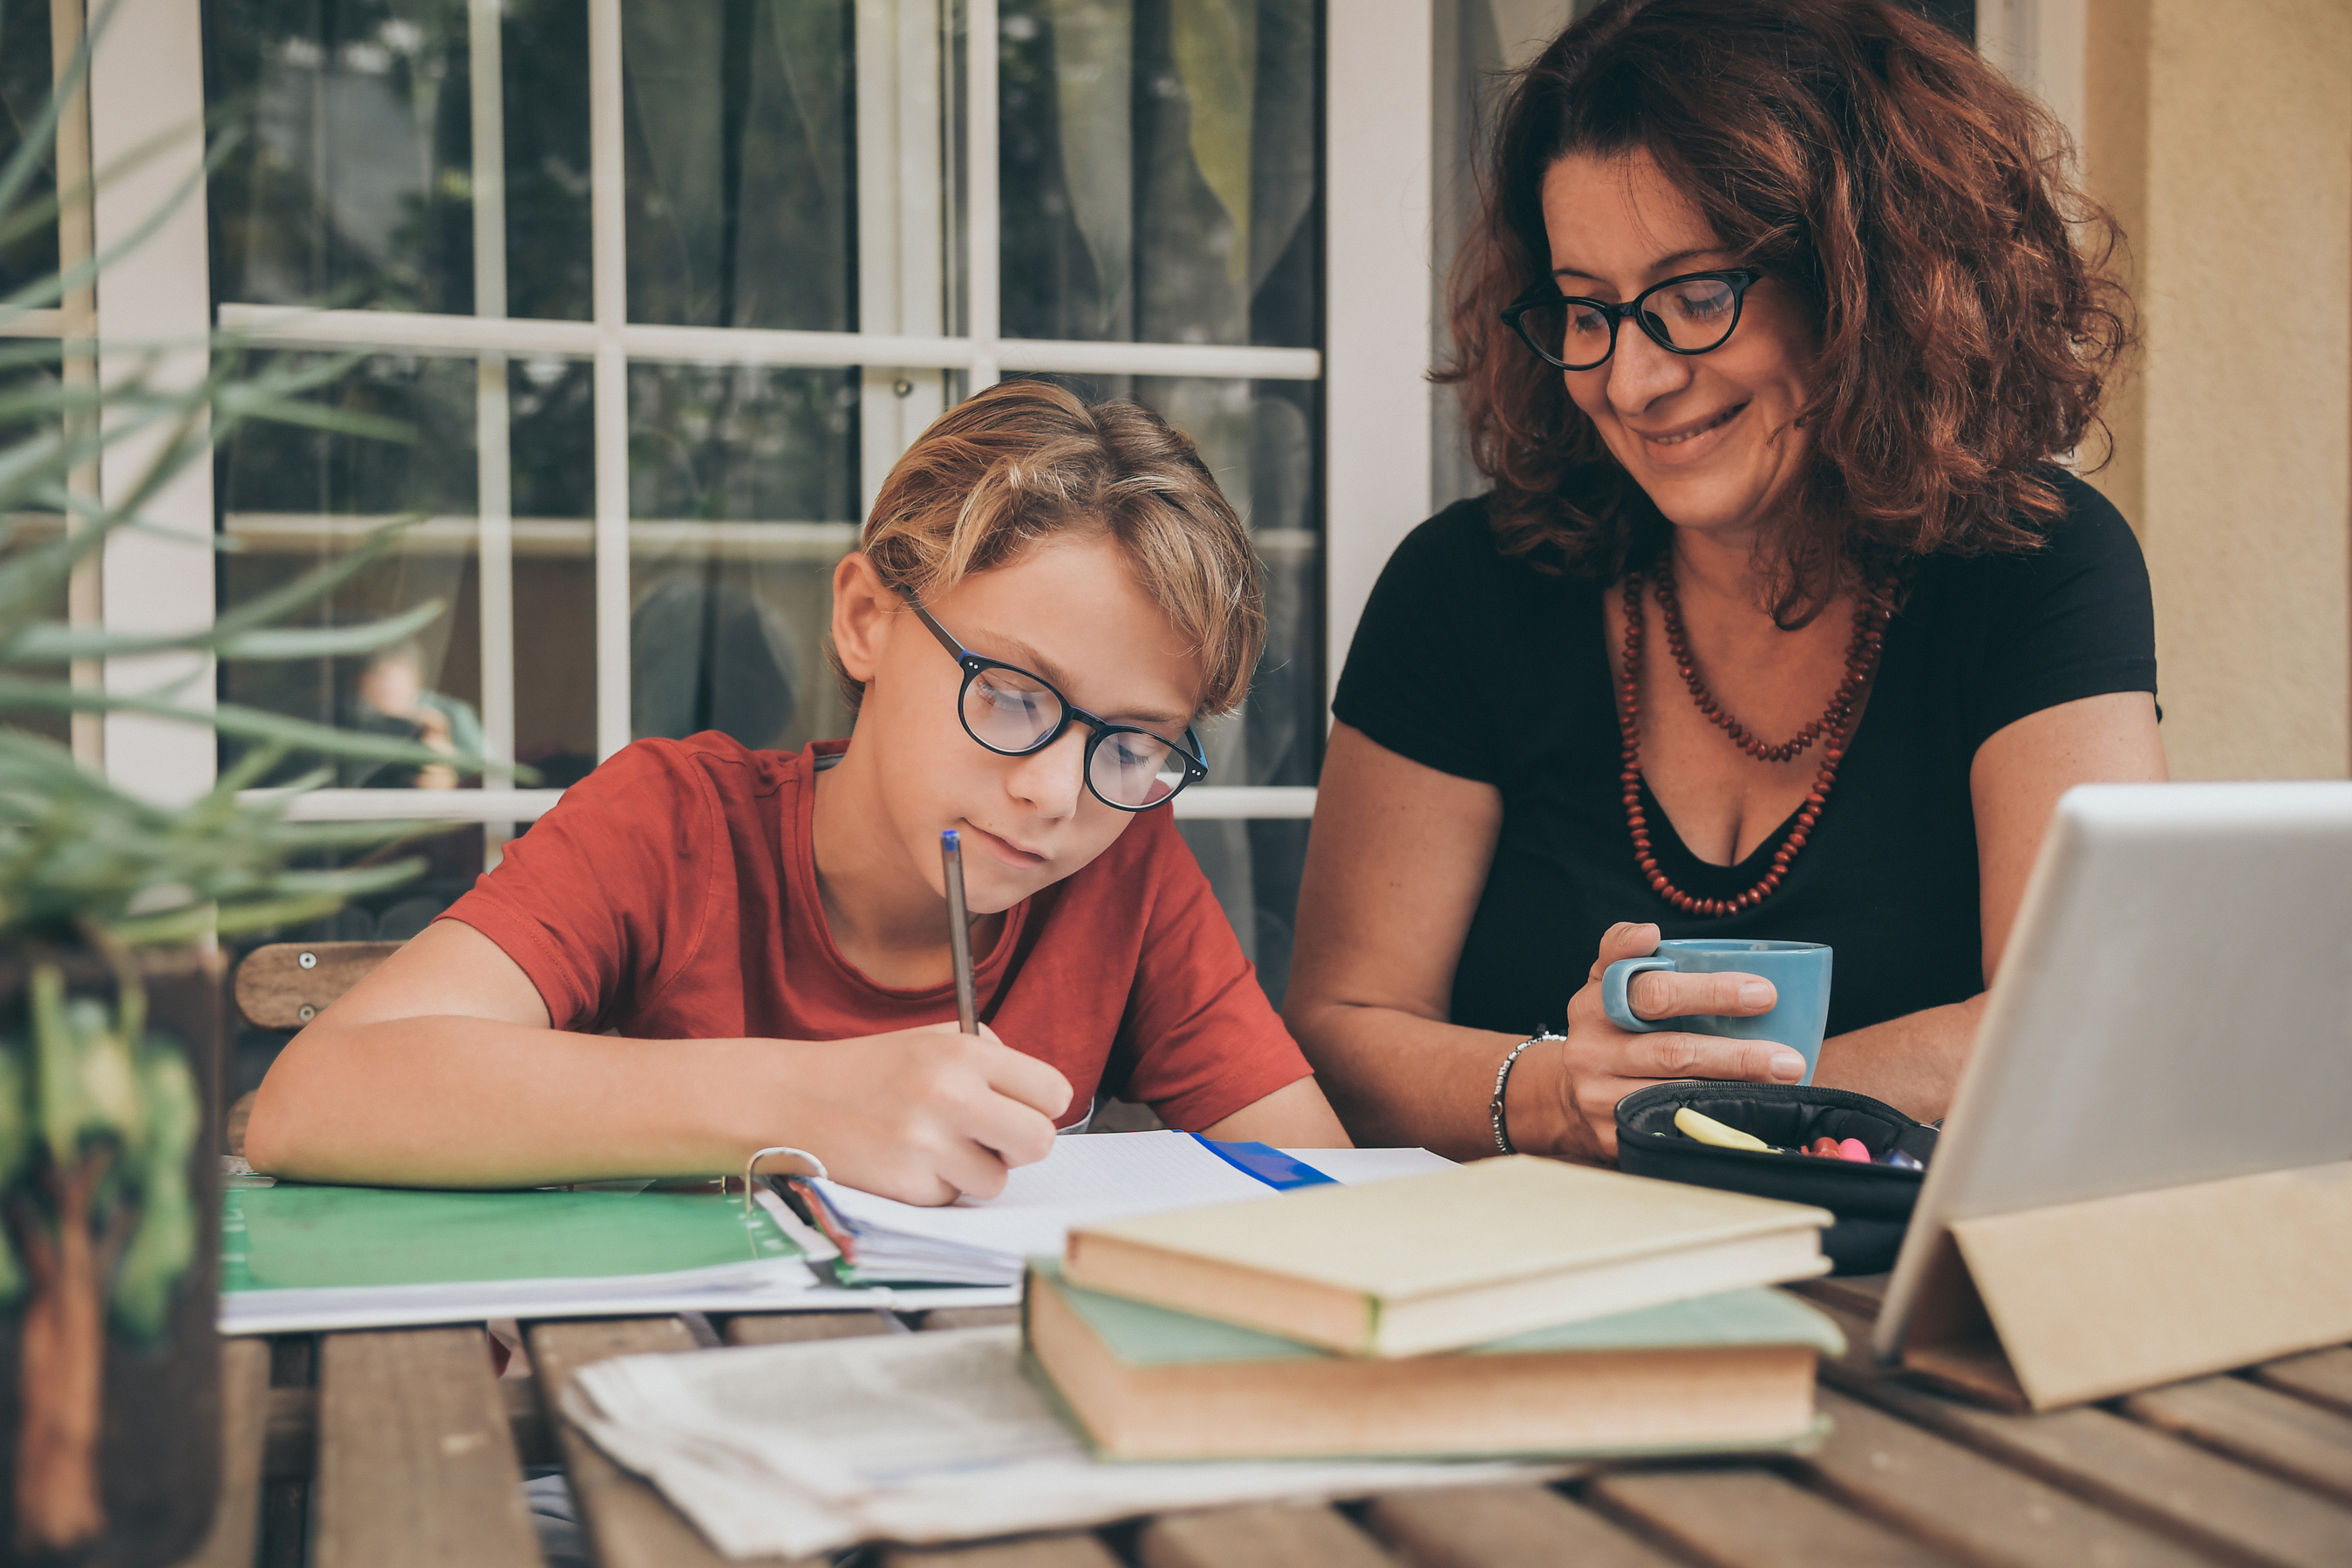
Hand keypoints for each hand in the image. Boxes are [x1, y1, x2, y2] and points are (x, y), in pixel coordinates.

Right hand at [754, 1022, 1071, 1204]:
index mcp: (964, 1053)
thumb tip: (1041, 1098)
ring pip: (997, 1181)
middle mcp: (950, 1095)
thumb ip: (990, 1059)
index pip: (1053, 1092)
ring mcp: (928, 1145)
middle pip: (1040, 1142)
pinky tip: (904, 1162)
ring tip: (936, 1147)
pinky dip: (934, 1187)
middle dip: (1021, 1146)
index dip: (1041, 1106)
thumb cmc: (869, 1071)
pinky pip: (951, 1199)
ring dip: (973, 1172)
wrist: (792, 1100)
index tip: (1022, 1109)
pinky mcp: (907, 1187)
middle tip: (993, 1139)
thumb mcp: (931, 1039)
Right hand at [1511, 921, 1805, 1162]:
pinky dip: (1715, 1117)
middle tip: (1787, 1055)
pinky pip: (1674, 1126)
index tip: (1764, 992)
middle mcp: (1592, 1051)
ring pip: (1678, 1092)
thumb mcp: (1605, 980)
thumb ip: (1624, 948)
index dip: (1710, 992)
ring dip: (1737, 1087)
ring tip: (1783, 1078)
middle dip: (1736, 1052)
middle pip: (1672, 1051)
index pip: (1651, 992)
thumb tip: (1649, 931)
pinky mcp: (1612, 1134)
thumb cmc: (1608, 1026)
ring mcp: (1600, 1097)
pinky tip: (1750, 1111)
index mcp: (1594, 1003)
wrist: (1567, 1092)